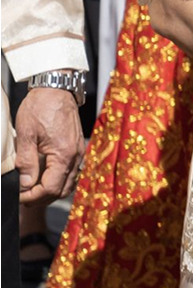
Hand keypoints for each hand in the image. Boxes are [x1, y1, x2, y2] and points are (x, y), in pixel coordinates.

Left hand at [15, 86, 83, 201]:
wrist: (56, 89)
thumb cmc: (41, 107)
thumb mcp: (26, 134)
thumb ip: (27, 162)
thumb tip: (25, 184)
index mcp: (63, 154)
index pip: (50, 188)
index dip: (33, 197)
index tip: (19, 197)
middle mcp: (75, 156)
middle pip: (62, 190)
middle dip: (42, 198)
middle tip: (23, 198)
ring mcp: (78, 153)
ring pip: (68, 184)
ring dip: (51, 191)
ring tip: (32, 191)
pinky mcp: (77, 148)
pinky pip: (71, 173)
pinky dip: (59, 181)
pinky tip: (45, 178)